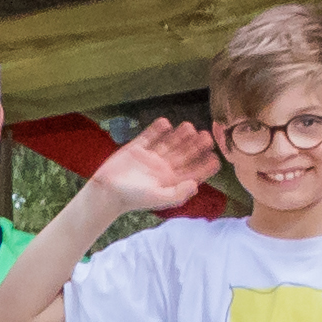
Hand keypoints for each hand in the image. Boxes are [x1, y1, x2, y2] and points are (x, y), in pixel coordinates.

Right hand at [88, 117, 222, 218]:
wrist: (106, 192)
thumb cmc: (133, 198)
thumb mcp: (158, 198)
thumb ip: (178, 193)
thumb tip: (196, 185)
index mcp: (172, 181)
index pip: (193, 171)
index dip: (205, 165)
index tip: (215, 156)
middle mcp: (164, 168)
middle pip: (184, 154)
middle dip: (196, 145)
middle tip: (206, 136)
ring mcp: (151, 157)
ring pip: (170, 143)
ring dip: (180, 135)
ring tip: (189, 127)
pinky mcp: (137, 148)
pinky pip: (149, 136)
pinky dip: (157, 129)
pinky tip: (166, 123)